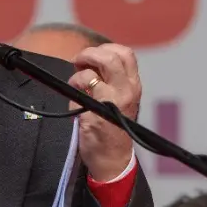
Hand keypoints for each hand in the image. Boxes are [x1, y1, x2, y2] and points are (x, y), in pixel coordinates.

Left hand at [70, 43, 140, 180]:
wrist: (112, 157)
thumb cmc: (110, 126)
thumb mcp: (116, 98)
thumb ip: (106, 79)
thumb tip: (87, 61)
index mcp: (133, 85)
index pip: (125, 54)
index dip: (105, 49)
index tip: (92, 58)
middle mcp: (128, 90)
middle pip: (112, 55)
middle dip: (90, 53)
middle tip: (79, 62)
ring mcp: (114, 99)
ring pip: (97, 68)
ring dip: (80, 71)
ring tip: (76, 83)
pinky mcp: (98, 110)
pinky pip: (83, 85)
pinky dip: (74, 85)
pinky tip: (73, 98)